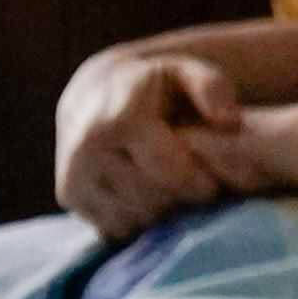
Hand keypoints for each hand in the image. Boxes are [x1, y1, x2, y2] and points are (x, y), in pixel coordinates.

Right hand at [53, 54, 248, 242]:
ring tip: (172, 193)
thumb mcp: (187, 73)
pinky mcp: (68, 195)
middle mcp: (87, 150)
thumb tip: (229, 122)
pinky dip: (135, 219)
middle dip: (179, 200)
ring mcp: (73, 175)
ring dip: (158, 213)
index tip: (213, 184)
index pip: (169, 174)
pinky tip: (148, 199)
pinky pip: (112, 225)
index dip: (199, 184)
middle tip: (194, 192)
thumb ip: (213, 89)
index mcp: (118, 122)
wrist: (95, 94)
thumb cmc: (155, 86)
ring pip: (131, 218)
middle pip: (150, 200)